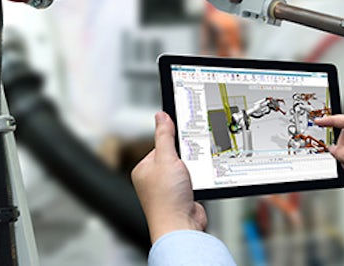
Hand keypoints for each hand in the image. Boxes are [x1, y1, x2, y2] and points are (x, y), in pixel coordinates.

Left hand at [131, 112, 206, 242]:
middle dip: (185, 156)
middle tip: (189, 159)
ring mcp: (169, 189)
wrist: (181, 227)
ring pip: (185, 168)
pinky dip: (198, 179)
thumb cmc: (166, 199)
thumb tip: (161, 116)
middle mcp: (154, 179)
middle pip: (174, 156)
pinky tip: (198, 182)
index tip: (183, 133)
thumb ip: (165, 136)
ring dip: (193, 169)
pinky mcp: (183, 196)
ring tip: (192, 174)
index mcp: (144, 169)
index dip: (172, 140)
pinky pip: (193, 180)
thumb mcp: (166, 159)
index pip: (159, 145)